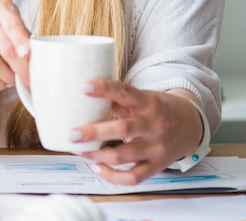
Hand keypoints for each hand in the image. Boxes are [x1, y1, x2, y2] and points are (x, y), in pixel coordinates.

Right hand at [0, 0, 30, 90]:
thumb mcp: (5, 19)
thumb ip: (20, 33)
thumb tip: (38, 58)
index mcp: (0, 8)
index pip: (13, 26)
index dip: (22, 43)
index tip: (29, 56)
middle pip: (6, 49)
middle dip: (21, 69)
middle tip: (30, 80)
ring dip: (8, 78)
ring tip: (14, 80)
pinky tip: (1, 82)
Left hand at [69, 79, 203, 184]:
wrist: (192, 124)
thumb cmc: (159, 107)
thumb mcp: (143, 97)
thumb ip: (119, 100)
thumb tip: (89, 101)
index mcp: (148, 102)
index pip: (125, 92)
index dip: (104, 89)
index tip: (84, 86)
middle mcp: (154, 124)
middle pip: (122, 129)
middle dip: (94, 133)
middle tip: (72, 134)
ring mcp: (157, 147)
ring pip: (125, 156)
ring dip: (98, 155)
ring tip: (80, 151)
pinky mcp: (158, 165)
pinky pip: (134, 176)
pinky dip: (114, 176)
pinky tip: (98, 167)